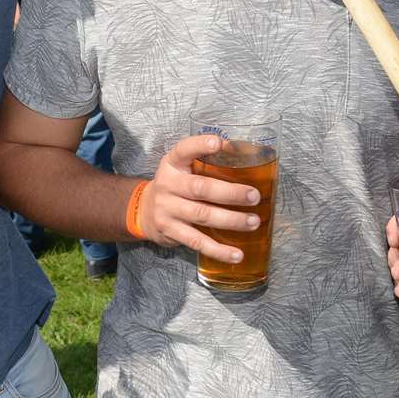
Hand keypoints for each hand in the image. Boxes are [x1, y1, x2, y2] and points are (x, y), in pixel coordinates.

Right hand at [135, 134, 260, 262]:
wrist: (144, 211)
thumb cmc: (175, 186)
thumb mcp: (181, 168)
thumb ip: (204, 162)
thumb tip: (241, 152)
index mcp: (172, 164)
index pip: (184, 150)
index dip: (200, 145)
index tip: (219, 143)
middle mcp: (168, 184)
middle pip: (200, 188)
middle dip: (230, 193)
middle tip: (254, 196)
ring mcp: (167, 209)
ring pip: (202, 215)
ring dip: (231, 220)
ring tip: (253, 222)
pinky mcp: (171, 231)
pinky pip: (197, 242)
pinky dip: (218, 250)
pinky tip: (236, 254)